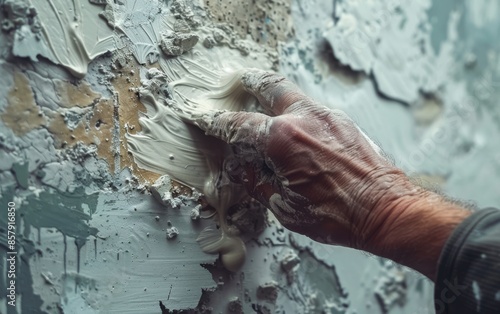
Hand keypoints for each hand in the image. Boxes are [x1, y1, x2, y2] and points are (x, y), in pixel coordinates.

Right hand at [196, 69, 422, 248]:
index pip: (239, 125)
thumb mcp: (285, 206)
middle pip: (269, 86)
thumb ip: (258, 183)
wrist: (385, 210)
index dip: (217, 122)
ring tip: (264, 101)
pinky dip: (297, 111)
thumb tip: (243, 173)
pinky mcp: (343, 122)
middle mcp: (304, 118)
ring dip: (275, 95)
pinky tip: (295, 125)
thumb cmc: (339, 214)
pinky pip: (312, 108)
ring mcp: (327, 116)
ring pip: (293, 93)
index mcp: (282, 139)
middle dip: (249, 82)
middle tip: (239, 81)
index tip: (206, 119)